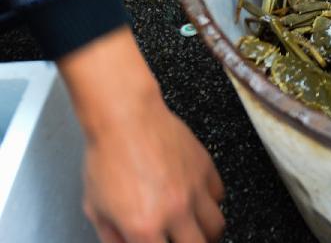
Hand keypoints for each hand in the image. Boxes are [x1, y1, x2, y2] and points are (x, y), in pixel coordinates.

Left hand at [59, 27, 224, 242]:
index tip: (156, 242)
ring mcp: (194, 189)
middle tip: (180, 241)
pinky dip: (210, 202)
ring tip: (195, 229)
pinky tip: (197, 199)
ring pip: (216, 226)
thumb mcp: (95, 206)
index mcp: (144, 226)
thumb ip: (112, 235)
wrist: (125, 117)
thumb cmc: (107, 155)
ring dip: (205, 232)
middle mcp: (175, 210)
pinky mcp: (205, 167)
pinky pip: (218, 195)